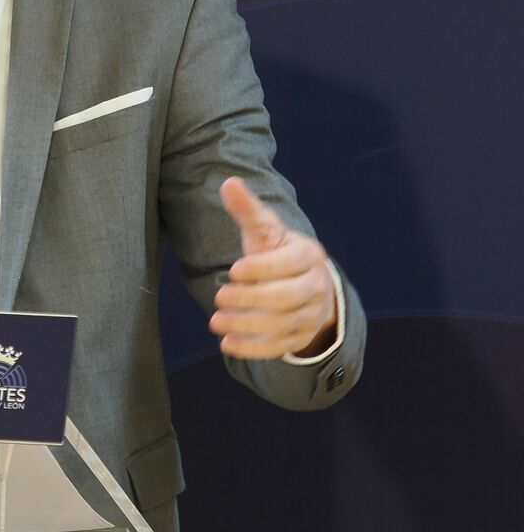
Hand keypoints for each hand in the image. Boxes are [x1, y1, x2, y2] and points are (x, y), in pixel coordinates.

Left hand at [209, 177, 336, 359]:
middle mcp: (316, 286)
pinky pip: (281, 346)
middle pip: (288, 297)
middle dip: (252, 299)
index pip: (290, 263)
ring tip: (215, 321)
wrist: (302, 283)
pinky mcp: (301, 337)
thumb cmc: (275, 251)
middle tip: (218, 297)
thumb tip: (228, 183)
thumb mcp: (264, 229)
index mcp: (308, 255)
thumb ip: (247, 210)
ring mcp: (311, 315)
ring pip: (283, 324)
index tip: (234, 270)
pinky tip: (227, 344)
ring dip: (248, 325)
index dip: (263, 268)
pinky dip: (254, 348)